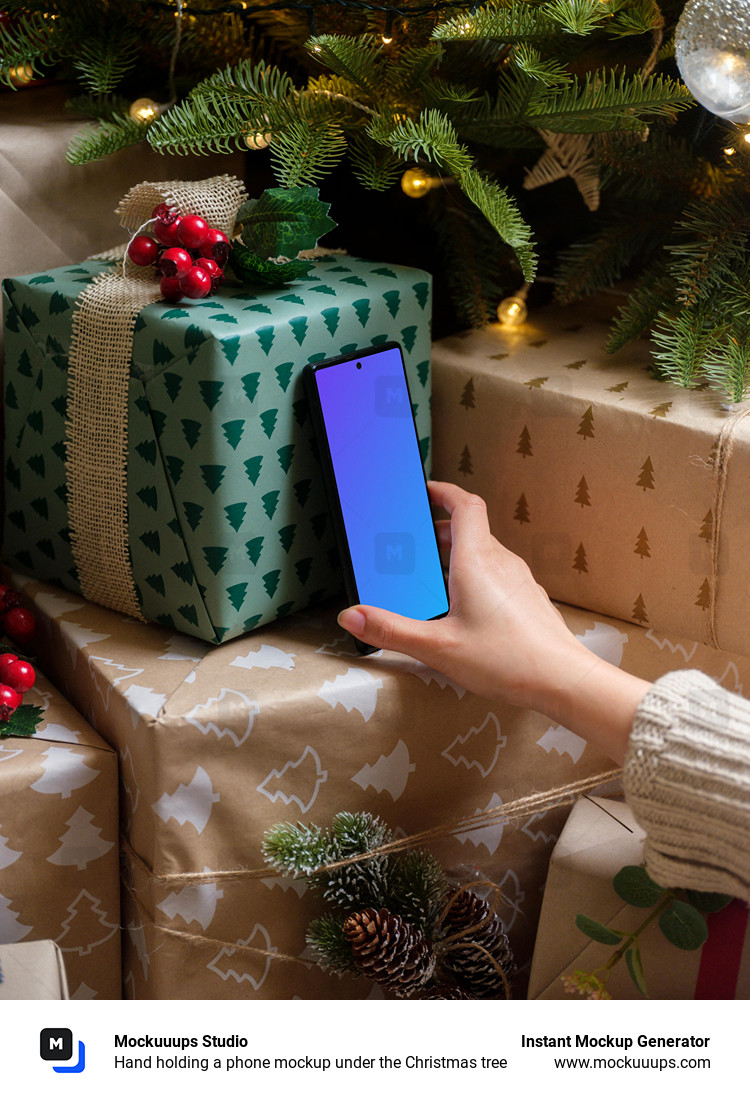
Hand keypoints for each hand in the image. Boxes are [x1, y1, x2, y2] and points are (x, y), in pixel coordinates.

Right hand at [338, 481, 649, 762]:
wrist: (565, 681)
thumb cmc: (507, 661)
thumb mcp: (438, 648)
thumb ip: (391, 630)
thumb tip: (351, 616)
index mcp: (476, 561)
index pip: (464, 505)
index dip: (443, 491)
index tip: (424, 490)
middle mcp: (500, 562)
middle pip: (470, 529)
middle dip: (439, 530)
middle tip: (413, 543)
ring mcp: (518, 580)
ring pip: (484, 552)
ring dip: (457, 554)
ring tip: (432, 576)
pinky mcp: (527, 599)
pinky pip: (497, 574)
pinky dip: (474, 575)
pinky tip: (463, 607)